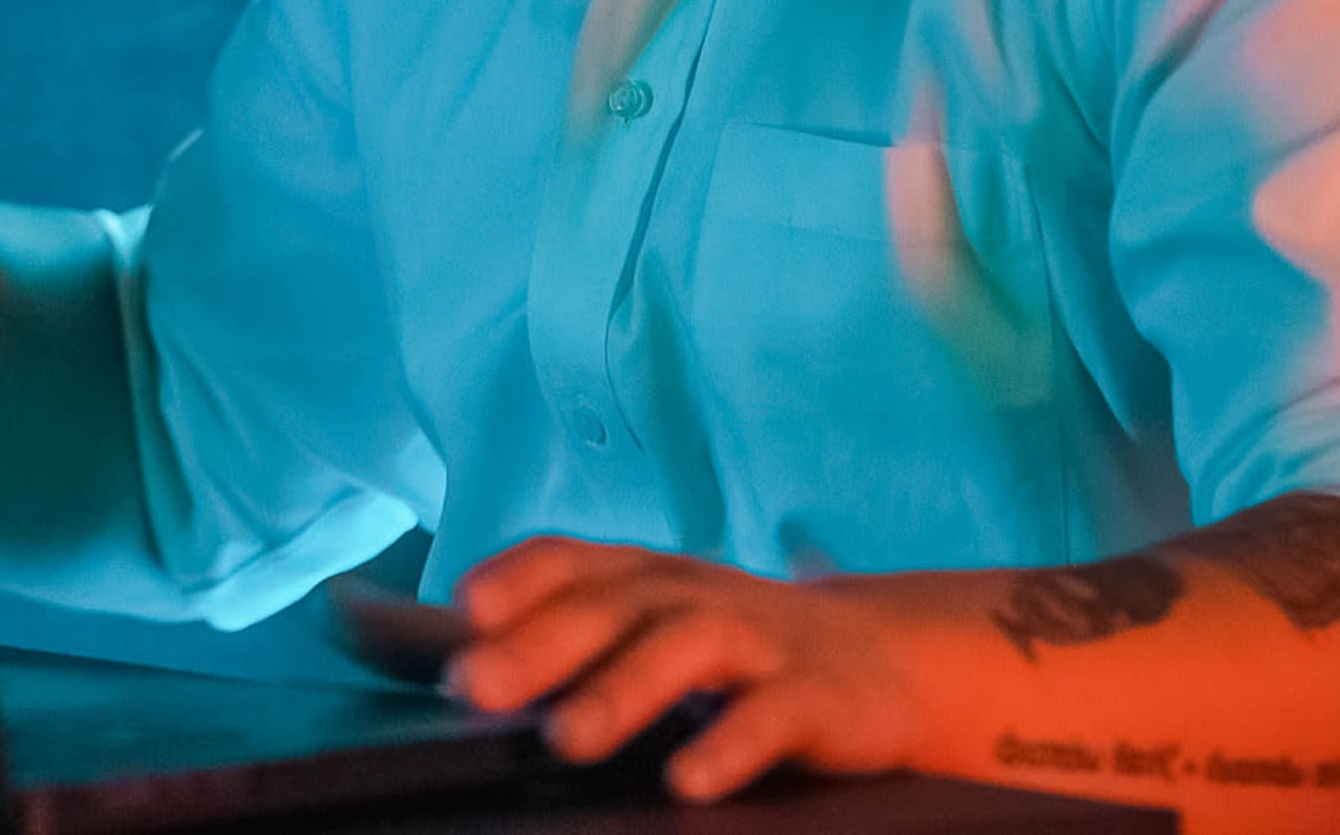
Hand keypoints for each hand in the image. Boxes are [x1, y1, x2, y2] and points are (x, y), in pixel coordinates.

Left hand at [447, 538, 944, 799]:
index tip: (462, 608)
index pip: (571, 560)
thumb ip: (571, 638)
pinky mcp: (813, 693)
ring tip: (567, 739)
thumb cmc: (734, 649)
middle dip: (538, 645)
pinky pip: (770, 715)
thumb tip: (458, 672)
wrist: (881, 658)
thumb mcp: (657, 624)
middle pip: (611, 607)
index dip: (517, 578)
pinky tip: (688, 781)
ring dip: (621, 691)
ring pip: (684, 649)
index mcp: (646, 577)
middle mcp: (693, 596)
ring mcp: (757, 640)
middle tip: (474, 686)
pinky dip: (727, 745)